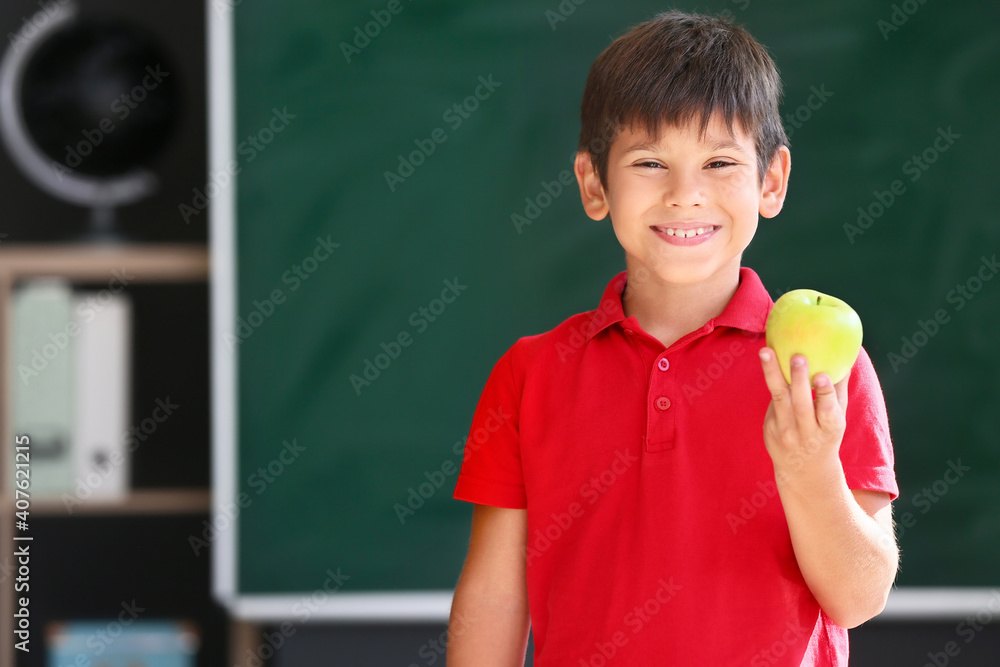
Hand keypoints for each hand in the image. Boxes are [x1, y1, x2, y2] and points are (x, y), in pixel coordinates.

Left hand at [758, 347, 848, 482]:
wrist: (804, 471)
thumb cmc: (825, 434)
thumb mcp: (838, 418)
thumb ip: (838, 390)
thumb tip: (849, 356)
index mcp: (829, 428)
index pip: (828, 411)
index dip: (825, 394)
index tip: (822, 376)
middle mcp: (807, 432)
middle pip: (800, 404)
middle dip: (799, 379)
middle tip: (798, 356)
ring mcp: (786, 432)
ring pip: (779, 400)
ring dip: (772, 374)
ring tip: (766, 351)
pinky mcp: (770, 429)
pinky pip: (772, 402)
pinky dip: (771, 380)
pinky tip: (768, 359)